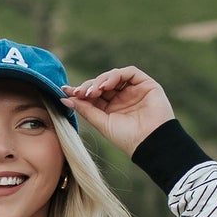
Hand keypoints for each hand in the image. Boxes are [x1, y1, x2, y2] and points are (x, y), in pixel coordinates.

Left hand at [59, 67, 173, 155]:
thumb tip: (65, 98)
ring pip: (113, 75)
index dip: (80, 91)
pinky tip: (105, 86)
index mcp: (111, 108)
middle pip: (101, 83)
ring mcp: (134, 90)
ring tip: (93, 91)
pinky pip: (129, 72)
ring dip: (100, 80)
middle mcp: (122, 97)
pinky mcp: (146, 84)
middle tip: (79, 92)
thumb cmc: (127, 138)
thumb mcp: (101, 123)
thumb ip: (85, 109)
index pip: (93, 94)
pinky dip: (115, 76)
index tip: (65, 91)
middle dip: (88, 85)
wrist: (150, 143)